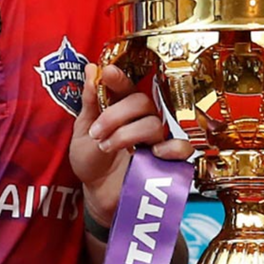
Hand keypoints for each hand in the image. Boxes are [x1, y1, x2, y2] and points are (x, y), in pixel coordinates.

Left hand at [71, 64, 191, 223]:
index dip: (119, 78)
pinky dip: (170, 148)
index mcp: (123, 107)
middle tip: (96, 133)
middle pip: (142, 102)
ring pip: (153, 124)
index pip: (127, 86)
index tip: (107, 73)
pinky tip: (153, 153)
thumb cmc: (92, 161)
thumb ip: (90, 102)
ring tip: (107, 148)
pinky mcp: (167, 160)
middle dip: (115, 115)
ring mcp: (156, 139)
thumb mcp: (82, 130)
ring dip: (126, 134)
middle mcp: (142, 118)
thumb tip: (91, 69)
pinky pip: (182, 148)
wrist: (98, 194)